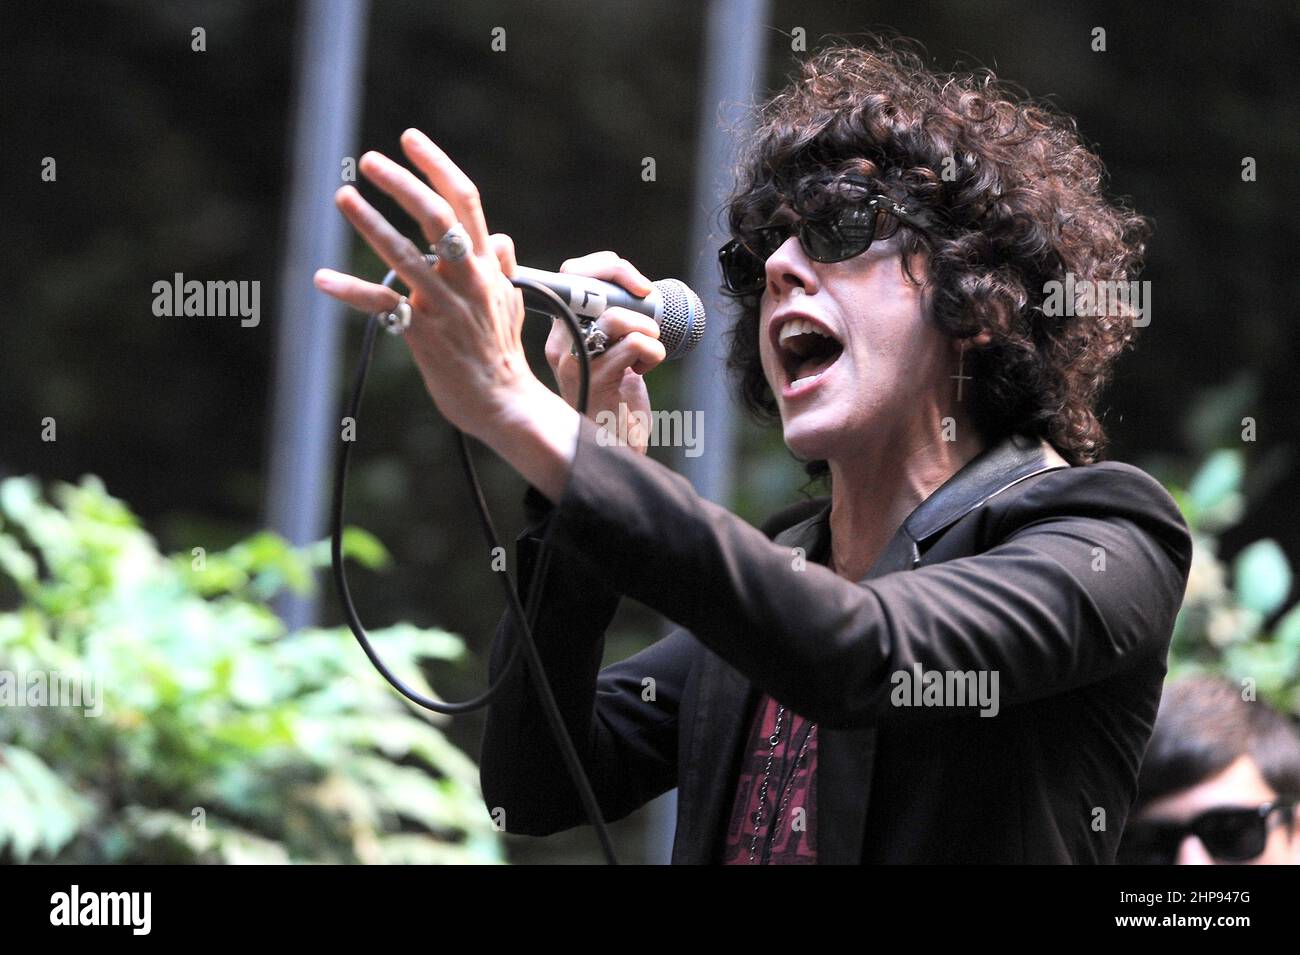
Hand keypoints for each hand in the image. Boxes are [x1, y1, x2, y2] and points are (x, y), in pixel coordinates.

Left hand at [313, 128, 542, 442]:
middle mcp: (469, 279)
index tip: (410, 139)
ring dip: (371, 224)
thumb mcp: (512, 302)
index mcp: (487, 265)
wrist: (504, 403)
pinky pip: (383, 306)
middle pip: (438, 217)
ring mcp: (446, 306)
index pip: (466, 201)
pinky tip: (321, 280)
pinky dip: (351, 292)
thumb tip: (501, 238)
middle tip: (371, 162)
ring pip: (406, 255)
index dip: (437, 166)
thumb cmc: (502, 354)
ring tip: (343, 197)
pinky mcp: (425, 334)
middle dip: (403, 184)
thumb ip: (503, 267)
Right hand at [543, 251, 666, 454]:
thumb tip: (637, 292)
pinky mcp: (596, 380)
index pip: (572, 274)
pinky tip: (644, 371)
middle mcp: (560, 344)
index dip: (607, 266)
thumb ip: (612, 328)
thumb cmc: (615, 403)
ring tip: (650, 348)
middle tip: (650, 300)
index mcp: (562, 332)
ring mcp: (575, 362)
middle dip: (628, 283)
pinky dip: (654, 353)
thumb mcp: (609, 356)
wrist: (614, 450)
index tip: (638, 284)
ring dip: (647, 327)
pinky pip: (635, 345)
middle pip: (588, 284)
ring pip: (615, 317)